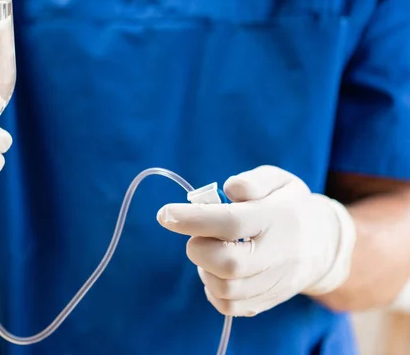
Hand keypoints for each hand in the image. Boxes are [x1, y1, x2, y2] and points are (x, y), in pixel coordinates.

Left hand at [157, 166, 355, 315]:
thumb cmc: (290, 206)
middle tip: (198, 234)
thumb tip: (227, 189)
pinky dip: (212, 289)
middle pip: (229, 264)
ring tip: (211, 249)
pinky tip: (216, 270)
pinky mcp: (266, 301)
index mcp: (279, 219)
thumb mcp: (279, 181)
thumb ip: (252, 181)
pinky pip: (229, 307)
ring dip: (205, 268)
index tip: (165, 214)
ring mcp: (274, 283)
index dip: (193, 219)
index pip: (232, 222)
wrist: (323, 245)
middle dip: (199, 248)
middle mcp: (279, 255)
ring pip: (226, 290)